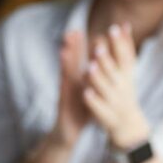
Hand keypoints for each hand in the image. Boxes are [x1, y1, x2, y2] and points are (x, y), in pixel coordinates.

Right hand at [50, 30, 91, 147]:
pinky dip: (64, 74)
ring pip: (67, 70)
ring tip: (66, 42)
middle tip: (73, 30)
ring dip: (66, 56)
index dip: (84, 45)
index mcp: (80, 80)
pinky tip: (64, 65)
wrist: (68, 132)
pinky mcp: (63, 100)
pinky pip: (65, 86)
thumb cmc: (79, 112)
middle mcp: (72, 82)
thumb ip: (92, 79)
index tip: (87, 29)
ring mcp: (66, 91)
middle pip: (72, 62)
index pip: (82, 60)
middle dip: (73, 46)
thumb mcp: (88, 93)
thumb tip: (99, 66)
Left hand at [83, 24, 150, 148]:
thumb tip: (124, 23)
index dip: (121, 43)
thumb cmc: (124, 91)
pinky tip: (85, 93)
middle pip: (114, 72)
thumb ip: (123, 48)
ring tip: (89, 66)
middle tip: (98, 45)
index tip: (114, 27)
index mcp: (126, 75)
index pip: (126, 56)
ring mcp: (114, 101)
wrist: (129, 126)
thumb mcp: (126, 70)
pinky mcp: (105, 115)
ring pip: (105, 89)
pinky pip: (98, 108)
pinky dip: (93, 101)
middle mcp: (122, 87)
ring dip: (98, 78)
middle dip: (106, 59)